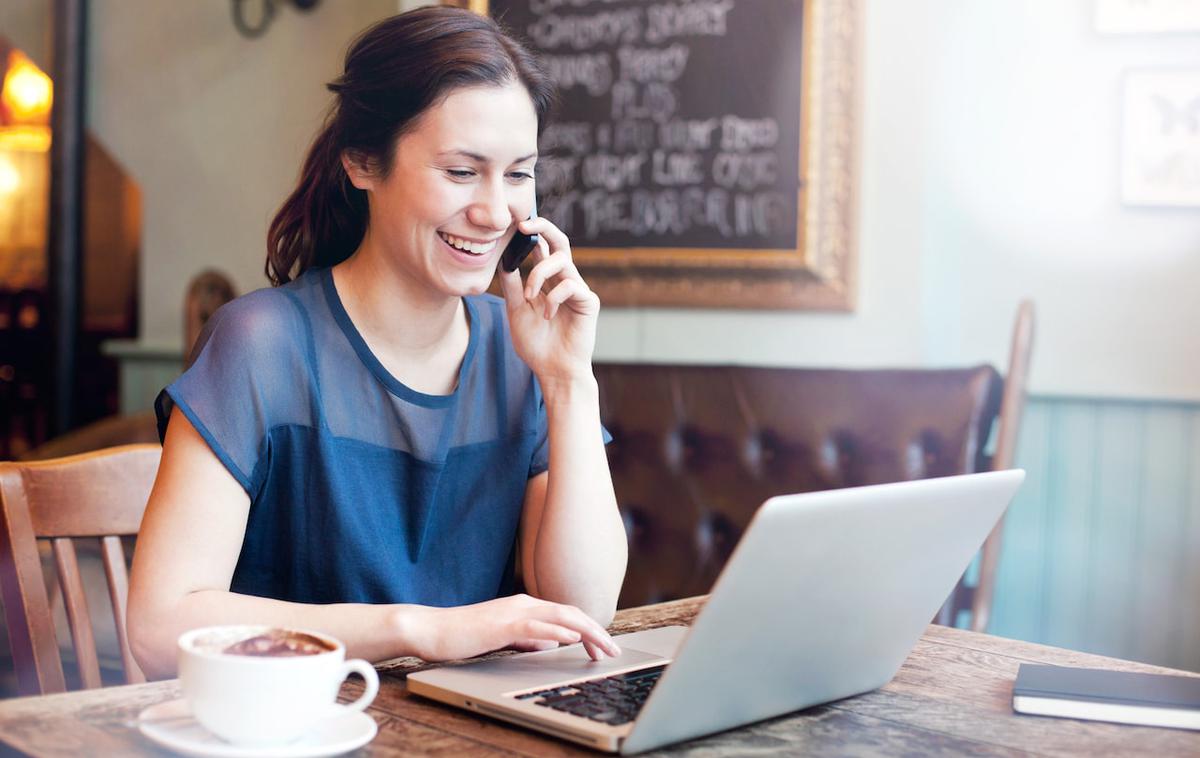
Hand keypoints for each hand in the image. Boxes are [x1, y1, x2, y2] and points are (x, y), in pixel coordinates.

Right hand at [404, 594, 620, 661]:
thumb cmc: (464, 636)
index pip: (565, 615)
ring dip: (585, 631)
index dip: (588, 628)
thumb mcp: (503, 638)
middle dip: (596, 631)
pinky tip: (572, 638)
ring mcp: (513, 612)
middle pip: (569, 613)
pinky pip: (535, 626)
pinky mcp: (501, 624)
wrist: (432, 630)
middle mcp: (523, 604)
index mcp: (524, 606)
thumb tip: (546, 645)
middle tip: (614, 650)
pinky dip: (556, 631)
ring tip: (603, 646)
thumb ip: (525, 638)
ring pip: (559, 617)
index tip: (604, 646)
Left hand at [497, 218, 599, 384]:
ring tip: (529, 298)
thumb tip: (503, 260)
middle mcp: (564, 280)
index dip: (531, 232)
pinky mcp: (588, 301)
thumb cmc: (536, 344)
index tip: (514, 224)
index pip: (541, 247)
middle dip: (543, 227)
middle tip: (524, 225)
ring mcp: (577, 289)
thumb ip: (512, 286)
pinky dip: (553, 298)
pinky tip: (547, 316)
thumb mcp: (516, 311)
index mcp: (547, 281)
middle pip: (559, 241)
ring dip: (538, 275)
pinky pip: (570, 285)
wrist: (553, 370)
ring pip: (560, 261)